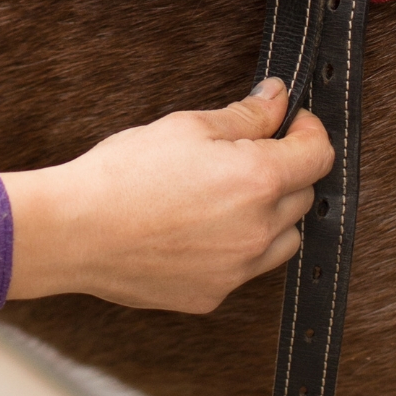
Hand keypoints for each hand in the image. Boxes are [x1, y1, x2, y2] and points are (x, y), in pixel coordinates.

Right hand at [6, 80, 334, 313]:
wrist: (76, 231)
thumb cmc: (124, 173)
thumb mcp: (186, 126)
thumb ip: (244, 115)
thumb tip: (278, 100)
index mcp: (257, 180)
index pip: (319, 155)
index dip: (309, 131)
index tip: (293, 122)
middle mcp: (258, 230)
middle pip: (303, 197)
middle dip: (286, 170)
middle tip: (246, 153)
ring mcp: (237, 270)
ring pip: (283, 240)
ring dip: (271, 215)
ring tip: (225, 195)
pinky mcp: (213, 295)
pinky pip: (244, 269)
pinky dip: (236, 247)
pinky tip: (197, 229)